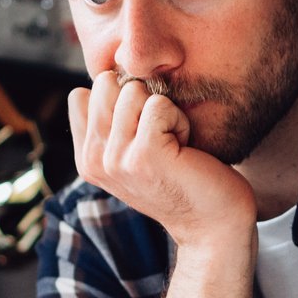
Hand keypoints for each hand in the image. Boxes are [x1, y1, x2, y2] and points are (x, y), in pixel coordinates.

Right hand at [69, 72, 255, 249]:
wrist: (213, 223)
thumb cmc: (182, 177)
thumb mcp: (134, 149)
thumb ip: (111, 120)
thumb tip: (104, 74)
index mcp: (87, 157)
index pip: (84, 94)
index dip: (121, 101)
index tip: (142, 134)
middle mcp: (94, 160)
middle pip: (105, 83)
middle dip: (141, 100)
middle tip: (161, 137)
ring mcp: (115, 159)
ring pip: (132, 90)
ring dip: (163, 110)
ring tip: (174, 144)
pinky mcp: (144, 155)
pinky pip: (159, 103)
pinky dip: (181, 120)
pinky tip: (185, 150)